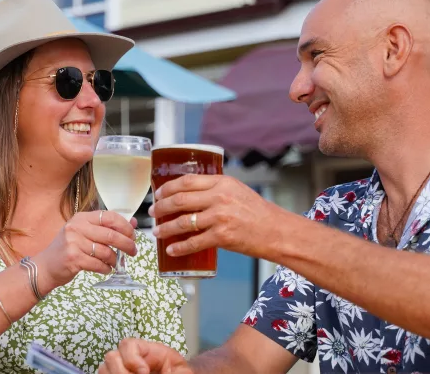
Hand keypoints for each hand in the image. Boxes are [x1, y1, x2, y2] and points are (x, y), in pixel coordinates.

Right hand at [33, 210, 137, 291]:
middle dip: (126, 244)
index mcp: (81, 218)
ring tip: (116, 263)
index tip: (132, 235)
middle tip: (133, 251)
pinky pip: (98, 264)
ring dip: (115, 259)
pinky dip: (106, 268)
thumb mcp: (85, 233)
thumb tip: (133, 223)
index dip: (125, 226)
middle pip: (111, 235)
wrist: (46, 266)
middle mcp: (76, 227)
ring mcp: (73, 243)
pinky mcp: (73, 258)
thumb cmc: (68, 249)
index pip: (109, 217)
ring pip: (105, 252)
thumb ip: (107, 228)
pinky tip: (106, 269)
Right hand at [99, 338, 191, 373]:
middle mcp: (130, 358)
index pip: (127, 344)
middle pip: (111, 356)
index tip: (144, 373)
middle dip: (121, 371)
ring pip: (103, 369)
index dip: (131, 358)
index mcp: (147, 351)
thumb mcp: (180, 371)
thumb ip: (169, 369)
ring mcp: (122, 369)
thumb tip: (144, 371)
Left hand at [150, 174, 288, 258]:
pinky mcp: (222, 236)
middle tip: (153, 213)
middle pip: (180, 200)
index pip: (187, 181)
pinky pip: (194, 242)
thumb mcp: (237, 191)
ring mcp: (220, 217)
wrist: (276, 231)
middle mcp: (219, 197)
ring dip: (166, 228)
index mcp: (222, 182)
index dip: (168, 188)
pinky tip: (171, 249)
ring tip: (157, 232)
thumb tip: (190, 194)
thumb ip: (216, 190)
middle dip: (161, 207)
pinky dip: (179, 247)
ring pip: (183, 222)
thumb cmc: (258, 212)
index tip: (159, 194)